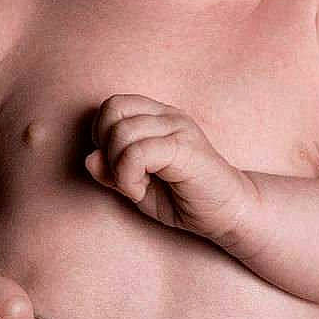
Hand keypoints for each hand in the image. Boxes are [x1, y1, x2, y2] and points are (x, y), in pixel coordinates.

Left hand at [84, 95, 258, 243]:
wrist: (228, 214)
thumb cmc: (183, 198)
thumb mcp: (135, 185)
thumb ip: (110, 171)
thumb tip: (90, 157)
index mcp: (157, 117)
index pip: (113, 104)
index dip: (102, 135)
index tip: (116, 166)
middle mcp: (168, 116)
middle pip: (112, 110)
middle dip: (106, 147)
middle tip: (123, 176)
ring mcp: (179, 129)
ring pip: (122, 132)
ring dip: (117, 167)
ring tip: (135, 186)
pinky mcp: (186, 148)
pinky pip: (138, 152)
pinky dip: (127, 176)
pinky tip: (138, 191)